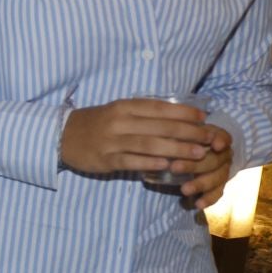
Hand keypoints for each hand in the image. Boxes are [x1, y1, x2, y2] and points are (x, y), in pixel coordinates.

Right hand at [59, 98, 220, 177]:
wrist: (62, 136)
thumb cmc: (97, 123)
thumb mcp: (118, 111)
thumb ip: (144, 114)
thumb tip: (179, 118)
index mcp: (123, 106)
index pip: (159, 108)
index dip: (184, 113)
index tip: (204, 118)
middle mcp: (119, 122)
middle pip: (160, 127)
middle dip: (189, 133)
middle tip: (209, 138)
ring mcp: (112, 142)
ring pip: (150, 145)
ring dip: (178, 149)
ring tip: (199, 154)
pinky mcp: (106, 160)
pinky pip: (133, 162)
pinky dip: (152, 163)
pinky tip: (168, 165)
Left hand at [179, 134, 234, 209]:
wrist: (210, 148)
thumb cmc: (191, 136)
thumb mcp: (188, 129)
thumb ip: (181, 129)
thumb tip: (162, 129)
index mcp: (217, 138)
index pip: (222, 138)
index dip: (220, 141)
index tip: (216, 145)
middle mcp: (224, 155)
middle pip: (213, 160)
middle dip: (194, 165)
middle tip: (174, 167)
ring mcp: (223, 171)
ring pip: (216, 178)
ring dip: (200, 184)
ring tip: (184, 190)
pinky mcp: (220, 185)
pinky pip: (218, 193)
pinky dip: (208, 199)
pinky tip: (197, 205)